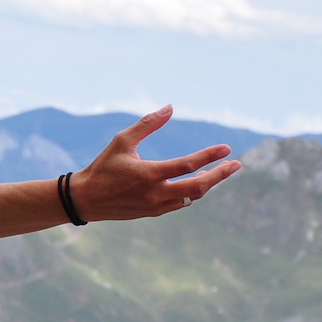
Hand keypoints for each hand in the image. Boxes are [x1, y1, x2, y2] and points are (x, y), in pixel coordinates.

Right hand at [70, 105, 241, 220]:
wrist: (85, 199)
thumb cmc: (103, 166)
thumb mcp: (122, 141)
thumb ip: (147, 124)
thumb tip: (170, 108)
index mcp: (148, 174)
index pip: (187, 165)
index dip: (210, 156)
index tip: (226, 148)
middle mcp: (155, 193)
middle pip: (198, 188)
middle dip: (220, 175)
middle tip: (235, 165)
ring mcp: (155, 206)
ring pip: (191, 197)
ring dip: (207, 184)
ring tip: (218, 172)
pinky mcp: (152, 213)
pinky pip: (180, 203)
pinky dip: (192, 192)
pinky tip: (197, 183)